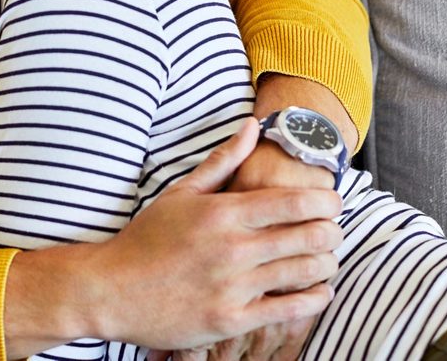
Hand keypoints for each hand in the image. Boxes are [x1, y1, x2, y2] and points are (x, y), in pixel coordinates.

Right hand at [86, 120, 340, 351]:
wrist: (111, 290)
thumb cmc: (146, 239)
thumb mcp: (181, 192)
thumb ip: (223, 160)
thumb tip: (253, 126)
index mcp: (223, 213)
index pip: (294, 202)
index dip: (326, 201)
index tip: (335, 201)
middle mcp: (233, 248)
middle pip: (309, 236)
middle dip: (332, 231)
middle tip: (334, 229)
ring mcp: (234, 286)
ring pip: (304, 272)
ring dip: (325, 264)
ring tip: (326, 258)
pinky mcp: (231, 320)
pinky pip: (288, 310)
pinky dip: (313, 299)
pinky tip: (320, 291)